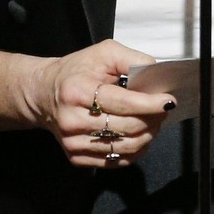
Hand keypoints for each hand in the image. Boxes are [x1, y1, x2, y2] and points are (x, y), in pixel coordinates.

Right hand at [16, 39, 174, 168]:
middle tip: (162, 110)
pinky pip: (116, 161)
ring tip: (152, 122)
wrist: (44, 94)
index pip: (122, 103)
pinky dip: (134, 151)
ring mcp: (73, 142)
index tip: (168, 101)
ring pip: (125, 147)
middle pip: (127, 128)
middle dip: (153, 119)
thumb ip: (131, 59)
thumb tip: (157, 75)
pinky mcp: (76, 157)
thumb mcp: (102, 53)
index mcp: (77, 91)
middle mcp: (72, 120)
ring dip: (147, 136)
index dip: (149, 104)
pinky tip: (138, 136)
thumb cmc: (76, 72)